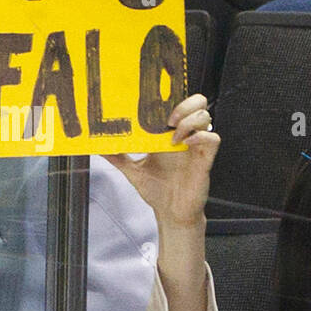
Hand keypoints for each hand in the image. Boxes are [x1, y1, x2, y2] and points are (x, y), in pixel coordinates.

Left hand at [103, 94, 218, 226]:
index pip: (176, 103)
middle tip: (168, 119)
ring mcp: (196, 146)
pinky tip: (186, 144)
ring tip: (173, 137)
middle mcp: (184, 136)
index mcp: (167, 134)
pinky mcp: (205, 159)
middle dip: (184, 104)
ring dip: (189, 121)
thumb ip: (117, 157)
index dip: (171, 97)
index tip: (154, 102)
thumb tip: (97, 148)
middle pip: (197, 103)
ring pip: (205, 116)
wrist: (170, 213)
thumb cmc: (157, 190)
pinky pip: (213, 138)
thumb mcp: (132, 171)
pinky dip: (201, 137)